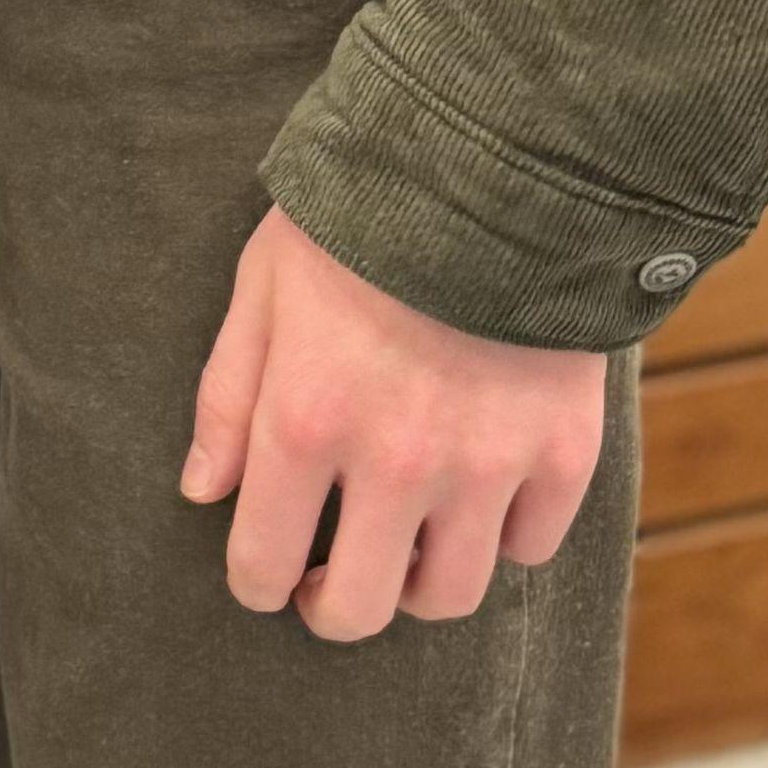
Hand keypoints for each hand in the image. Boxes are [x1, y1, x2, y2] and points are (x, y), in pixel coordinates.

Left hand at [183, 205, 608, 640]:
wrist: (499, 158)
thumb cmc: (361, 215)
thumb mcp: (264, 284)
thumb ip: (228, 395)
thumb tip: (203, 491)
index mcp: (305, 419)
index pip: (261, 564)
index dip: (255, 581)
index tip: (265, 570)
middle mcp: (395, 461)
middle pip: (358, 609)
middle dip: (330, 605)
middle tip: (329, 577)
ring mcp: (487, 464)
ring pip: (449, 594)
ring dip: (417, 580)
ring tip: (406, 538)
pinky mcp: (564, 452)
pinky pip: (530, 547)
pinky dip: (504, 532)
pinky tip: (482, 487)